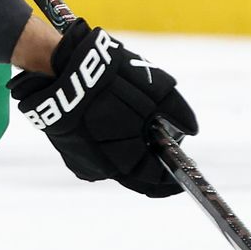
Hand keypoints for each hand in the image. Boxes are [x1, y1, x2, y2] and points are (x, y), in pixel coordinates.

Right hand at [8, 23, 198, 197]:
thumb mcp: (152, 86)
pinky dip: (109, 149)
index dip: (168, 179)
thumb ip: (175, 110)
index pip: (152, 178)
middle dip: (149, 164)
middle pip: (135, 175)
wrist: (60, 70)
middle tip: (159, 150)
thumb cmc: (109, 77)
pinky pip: (99, 159)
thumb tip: (190, 129)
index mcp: (123, 152)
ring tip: (134, 133)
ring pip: (116, 167)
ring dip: (128, 155)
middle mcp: (102, 165)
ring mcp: (85, 162)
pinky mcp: (72, 156)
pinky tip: (111, 130)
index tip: (179, 177)